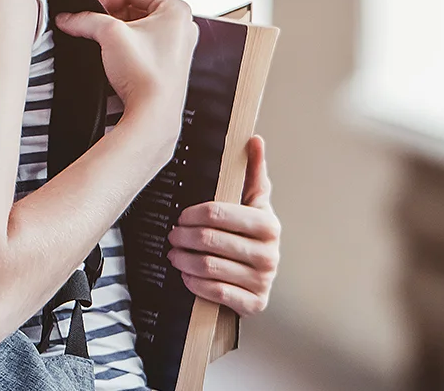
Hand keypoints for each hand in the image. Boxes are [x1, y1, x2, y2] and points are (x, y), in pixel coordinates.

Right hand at [55, 0, 196, 129]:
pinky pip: (142, 46)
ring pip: (137, 28)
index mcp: (176, 9)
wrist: (153, 115)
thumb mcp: (109, 35)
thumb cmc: (146, 76)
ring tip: (107, 48)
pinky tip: (117, 61)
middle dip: (111, 19)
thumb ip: (85, 20)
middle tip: (97, 31)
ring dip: (118, 35)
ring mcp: (177, 46)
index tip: (92, 14)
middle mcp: (182, 26)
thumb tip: (69, 18)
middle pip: (134, 8)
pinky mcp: (168, 64)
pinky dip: (126, 50)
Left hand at [169, 135, 279, 314]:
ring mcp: (264, 280)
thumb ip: (253, 171)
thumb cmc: (252, 235)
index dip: (193, 214)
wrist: (260, 275)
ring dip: (184, 260)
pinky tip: (186, 275)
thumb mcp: (254, 202)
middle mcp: (270, 253)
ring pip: (210, 267)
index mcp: (269, 224)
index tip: (181, 216)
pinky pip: (217, 293)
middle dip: (183, 237)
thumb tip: (254, 139)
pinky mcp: (255, 303)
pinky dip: (195, 284)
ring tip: (174, 254)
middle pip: (210, 241)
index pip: (219, 213)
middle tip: (172, 235)